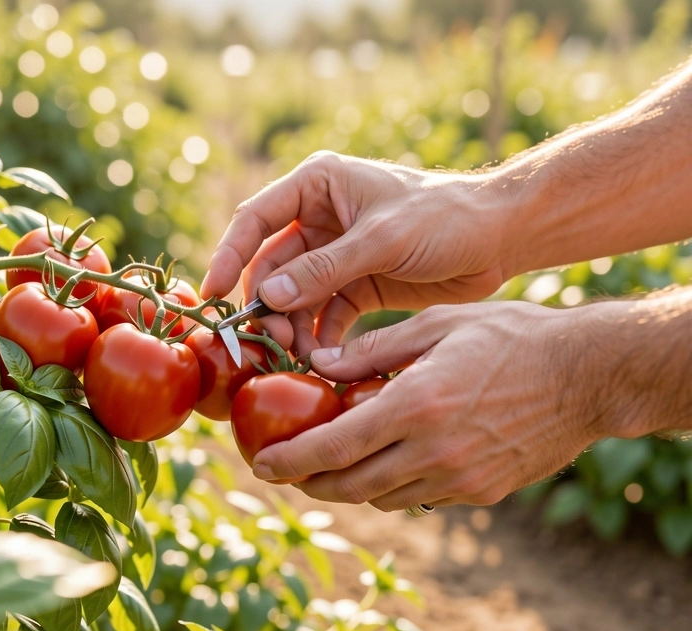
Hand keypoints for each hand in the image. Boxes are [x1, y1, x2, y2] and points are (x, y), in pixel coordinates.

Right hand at [201, 152, 514, 351]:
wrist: (500, 237)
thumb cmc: (445, 217)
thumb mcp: (382, 239)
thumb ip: (325, 268)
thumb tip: (269, 297)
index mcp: (317, 185)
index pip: (255, 219)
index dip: (229, 256)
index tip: (212, 294)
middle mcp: (317, 218)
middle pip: (271, 266)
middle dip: (267, 305)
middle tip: (267, 342)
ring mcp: (334, 255)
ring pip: (294, 296)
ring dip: (291, 327)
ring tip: (296, 356)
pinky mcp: (354, 286)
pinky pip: (323, 315)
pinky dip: (318, 338)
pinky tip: (320, 362)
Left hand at [248, 301, 632, 509]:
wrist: (588, 376)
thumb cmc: (512, 336)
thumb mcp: (437, 324)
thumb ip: (373, 349)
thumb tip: (318, 364)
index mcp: (416, 405)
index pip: (335, 447)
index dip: (291, 461)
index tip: (261, 464)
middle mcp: (434, 451)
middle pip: (352, 486)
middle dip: (311, 483)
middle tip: (287, 472)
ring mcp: (460, 477)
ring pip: (383, 497)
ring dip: (350, 485)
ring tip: (333, 464)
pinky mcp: (482, 491)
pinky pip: (421, 498)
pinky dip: (394, 485)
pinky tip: (389, 461)